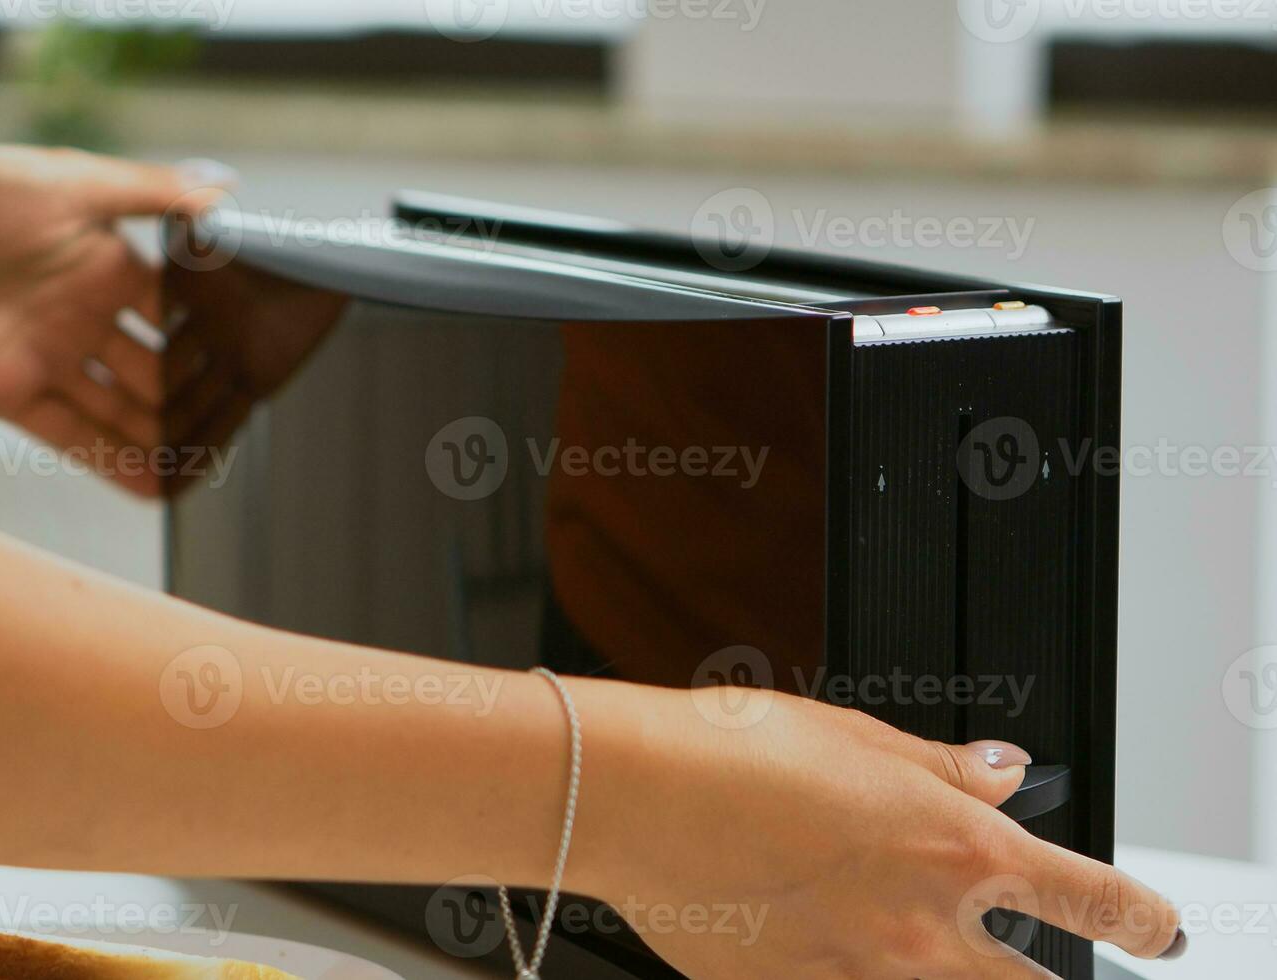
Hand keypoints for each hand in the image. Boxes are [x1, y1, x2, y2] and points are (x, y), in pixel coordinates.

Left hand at [0, 143, 229, 496]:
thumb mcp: (68, 182)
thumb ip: (150, 192)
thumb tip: (228, 190)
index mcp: (104, 259)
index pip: (176, 311)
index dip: (210, 343)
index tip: (253, 373)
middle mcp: (82, 311)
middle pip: (153, 369)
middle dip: (192, 403)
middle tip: (236, 439)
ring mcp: (46, 355)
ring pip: (119, 410)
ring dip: (159, 441)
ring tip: (205, 475)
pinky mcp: (6, 393)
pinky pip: (71, 436)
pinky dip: (111, 463)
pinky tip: (152, 486)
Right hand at [584, 687, 1182, 978]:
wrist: (630, 797)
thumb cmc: (730, 752)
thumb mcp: (857, 738)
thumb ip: (943, 770)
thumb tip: (1002, 776)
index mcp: (955, 850)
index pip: (1092, 899)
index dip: (1140, 918)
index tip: (1153, 926)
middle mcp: (920, 930)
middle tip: (1052, 969)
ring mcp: (856, 978)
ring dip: (951, 979)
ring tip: (918, 948)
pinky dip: (854, 978)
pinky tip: (829, 945)